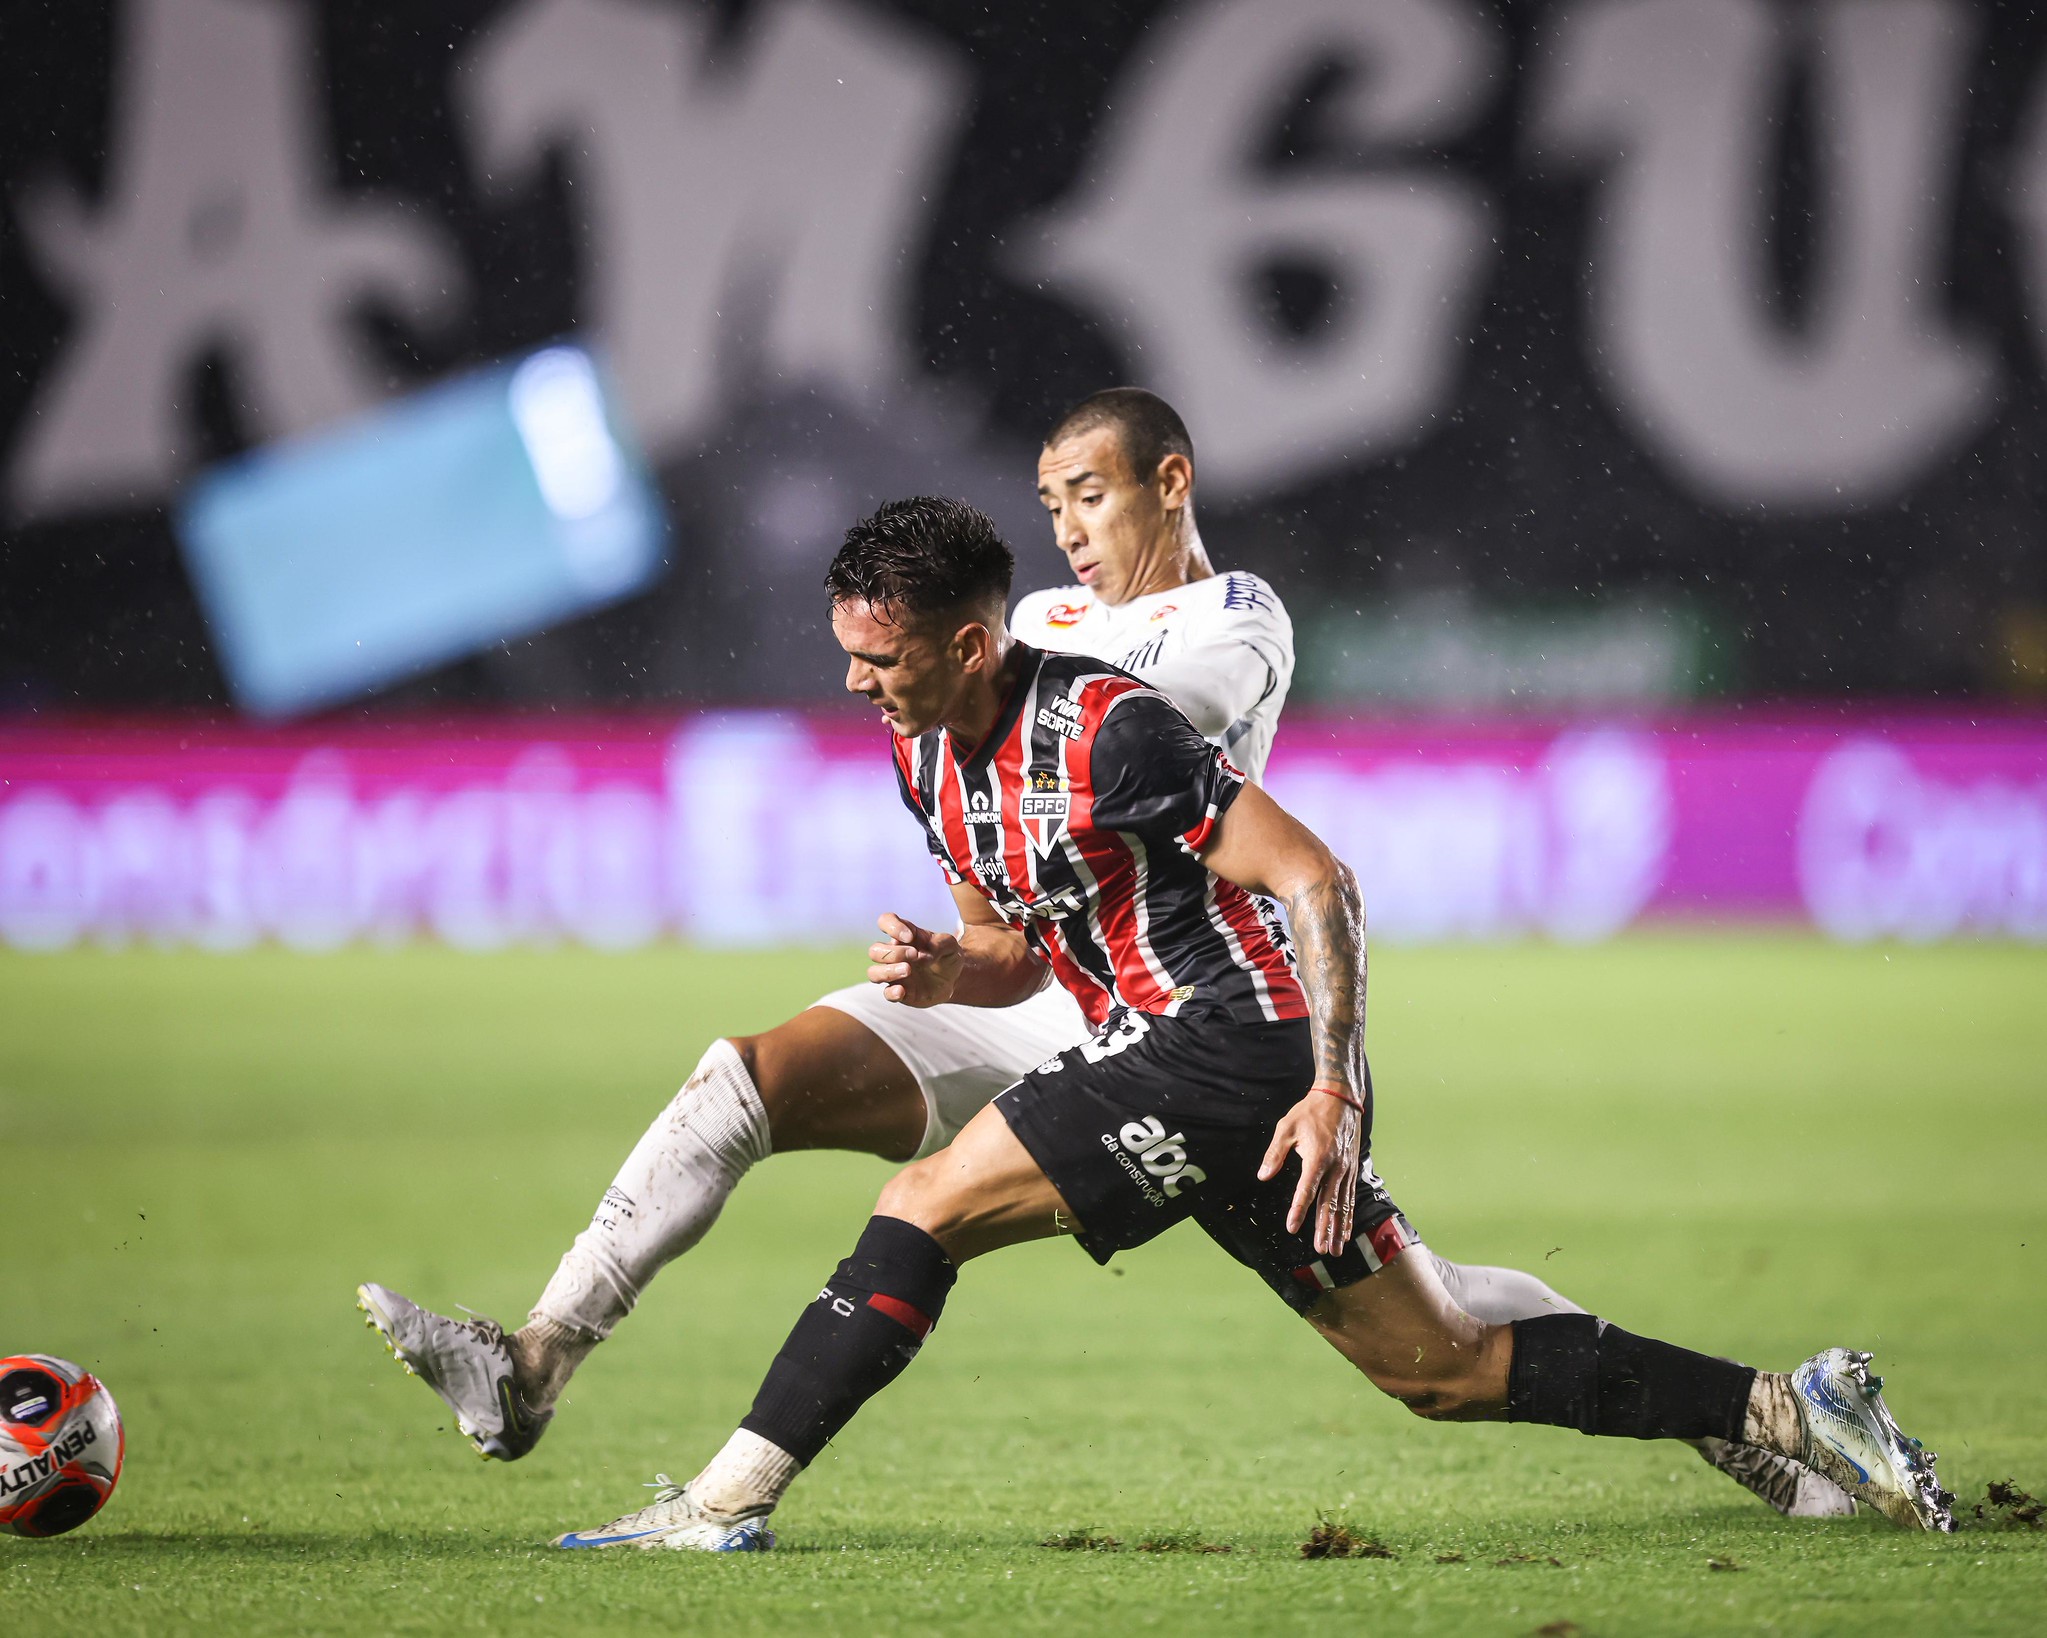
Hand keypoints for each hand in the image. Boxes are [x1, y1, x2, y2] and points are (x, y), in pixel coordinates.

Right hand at [867, 913, 962, 1006]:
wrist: (955, 979)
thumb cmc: (947, 956)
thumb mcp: (950, 944)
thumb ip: (939, 943)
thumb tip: (924, 956)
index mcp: (904, 936)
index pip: (885, 922)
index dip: (892, 926)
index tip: (910, 936)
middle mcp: (894, 954)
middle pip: (874, 950)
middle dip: (893, 952)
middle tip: (915, 954)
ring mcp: (894, 974)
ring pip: (873, 973)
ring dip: (888, 971)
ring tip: (908, 970)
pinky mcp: (900, 993)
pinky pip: (886, 994)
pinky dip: (891, 993)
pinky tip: (902, 991)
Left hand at [1258, 1086, 1361, 1257]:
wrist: (1340, 1098)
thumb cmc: (1310, 1112)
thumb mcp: (1287, 1127)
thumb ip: (1275, 1153)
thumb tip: (1263, 1175)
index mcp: (1317, 1157)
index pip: (1306, 1189)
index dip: (1299, 1210)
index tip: (1292, 1228)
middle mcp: (1335, 1166)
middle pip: (1329, 1203)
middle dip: (1324, 1228)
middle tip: (1321, 1250)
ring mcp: (1346, 1169)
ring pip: (1342, 1204)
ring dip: (1338, 1227)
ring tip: (1335, 1248)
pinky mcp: (1352, 1168)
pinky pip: (1351, 1197)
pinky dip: (1349, 1215)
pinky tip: (1346, 1230)